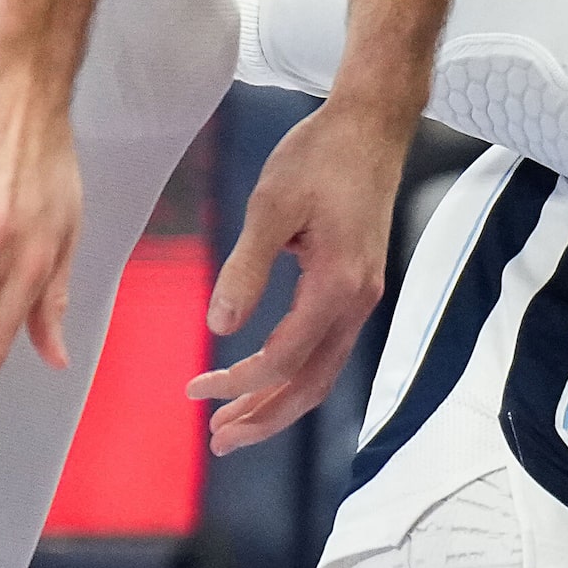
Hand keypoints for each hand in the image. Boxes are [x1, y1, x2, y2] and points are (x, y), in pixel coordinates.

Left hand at [187, 90, 411, 452]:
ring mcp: (361, 298)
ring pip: (321, 372)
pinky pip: (326, 349)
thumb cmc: (320, 158)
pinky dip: (294, 374)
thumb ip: (246, 269)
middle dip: (265, 417)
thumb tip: (220, 326)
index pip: (283, 358)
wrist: (371, 128)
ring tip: (236, 423)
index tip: (196, 389)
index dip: (239, 382)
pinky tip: (267, 378)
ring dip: (279, 403)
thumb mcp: (272, 206)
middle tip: (218, 439)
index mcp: (337, 287)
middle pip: (311, 384)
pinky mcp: (357, 287)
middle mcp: (356, 302)